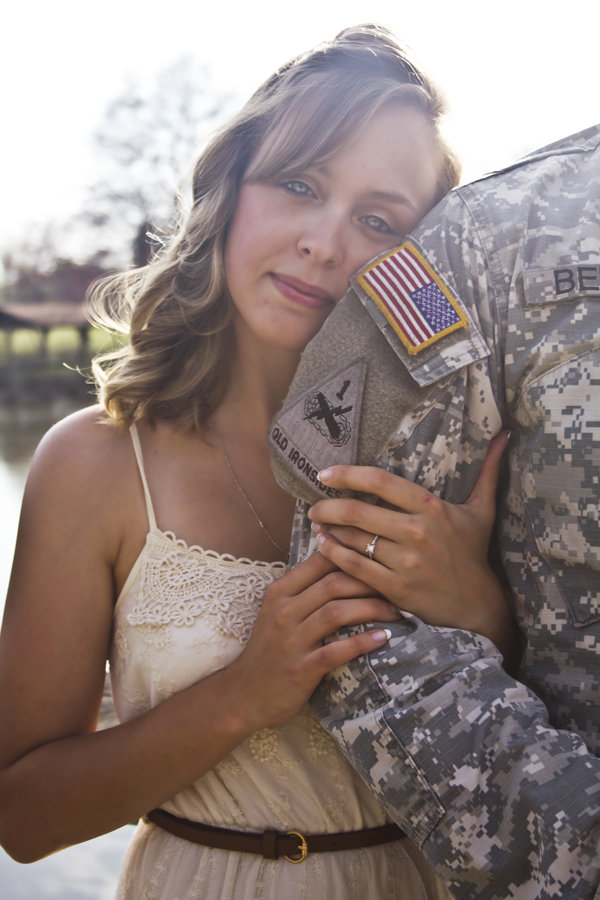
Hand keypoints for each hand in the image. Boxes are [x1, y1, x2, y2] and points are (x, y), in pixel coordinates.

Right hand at [229, 552, 398, 730]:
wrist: (243, 694)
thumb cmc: (269, 649)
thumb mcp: (278, 610)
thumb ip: (305, 587)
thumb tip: (343, 563)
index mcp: (281, 592)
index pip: (321, 561)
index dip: (354, 555)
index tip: (380, 559)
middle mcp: (284, 611)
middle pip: (333, 583)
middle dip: (370, 581)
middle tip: (396, 586)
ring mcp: (291, 640)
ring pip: (336, 612)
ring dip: (371, 608)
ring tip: (395, 611)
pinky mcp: (301, 669)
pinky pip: (336, 651)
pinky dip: (362, 643)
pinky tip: (383, 638)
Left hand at [307, 432, 518, 662]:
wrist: (477, 605)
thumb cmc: (473, 553)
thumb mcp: (482, 510)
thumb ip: (487, 472)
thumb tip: (503, 435)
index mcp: (432, 507)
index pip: (380, 481)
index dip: (348, 474)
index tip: (325, 474)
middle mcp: (417, 532)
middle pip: (358, 511)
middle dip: (328, 506)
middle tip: (314, 505)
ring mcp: (406, 562)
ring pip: (353, 539)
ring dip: (328, 529)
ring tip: (316, 524)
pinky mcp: (396, 588)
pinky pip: (354, 567)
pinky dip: (334, 554)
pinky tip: (324, 546)